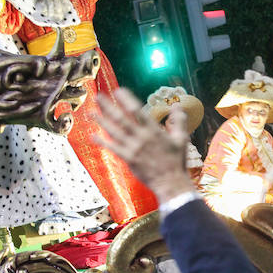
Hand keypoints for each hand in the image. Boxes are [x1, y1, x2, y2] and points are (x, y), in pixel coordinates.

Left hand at [94, 88, 195, 203]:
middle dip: (108, 106)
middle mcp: (141, 137)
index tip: (118, 91)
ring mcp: (133, 148)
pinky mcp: (129, 159)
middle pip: (121, 118)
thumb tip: (177, 104)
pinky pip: (113, 148)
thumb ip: (179, 120)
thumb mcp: (182, 138)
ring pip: (114, 132)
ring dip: (102, 121)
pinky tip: (93, 136)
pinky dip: (103, 142)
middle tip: (98, 96)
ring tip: (91, 112)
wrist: (170, 182)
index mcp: (154, 130)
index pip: (137, 110)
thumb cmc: (177, 160)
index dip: (126, 100)